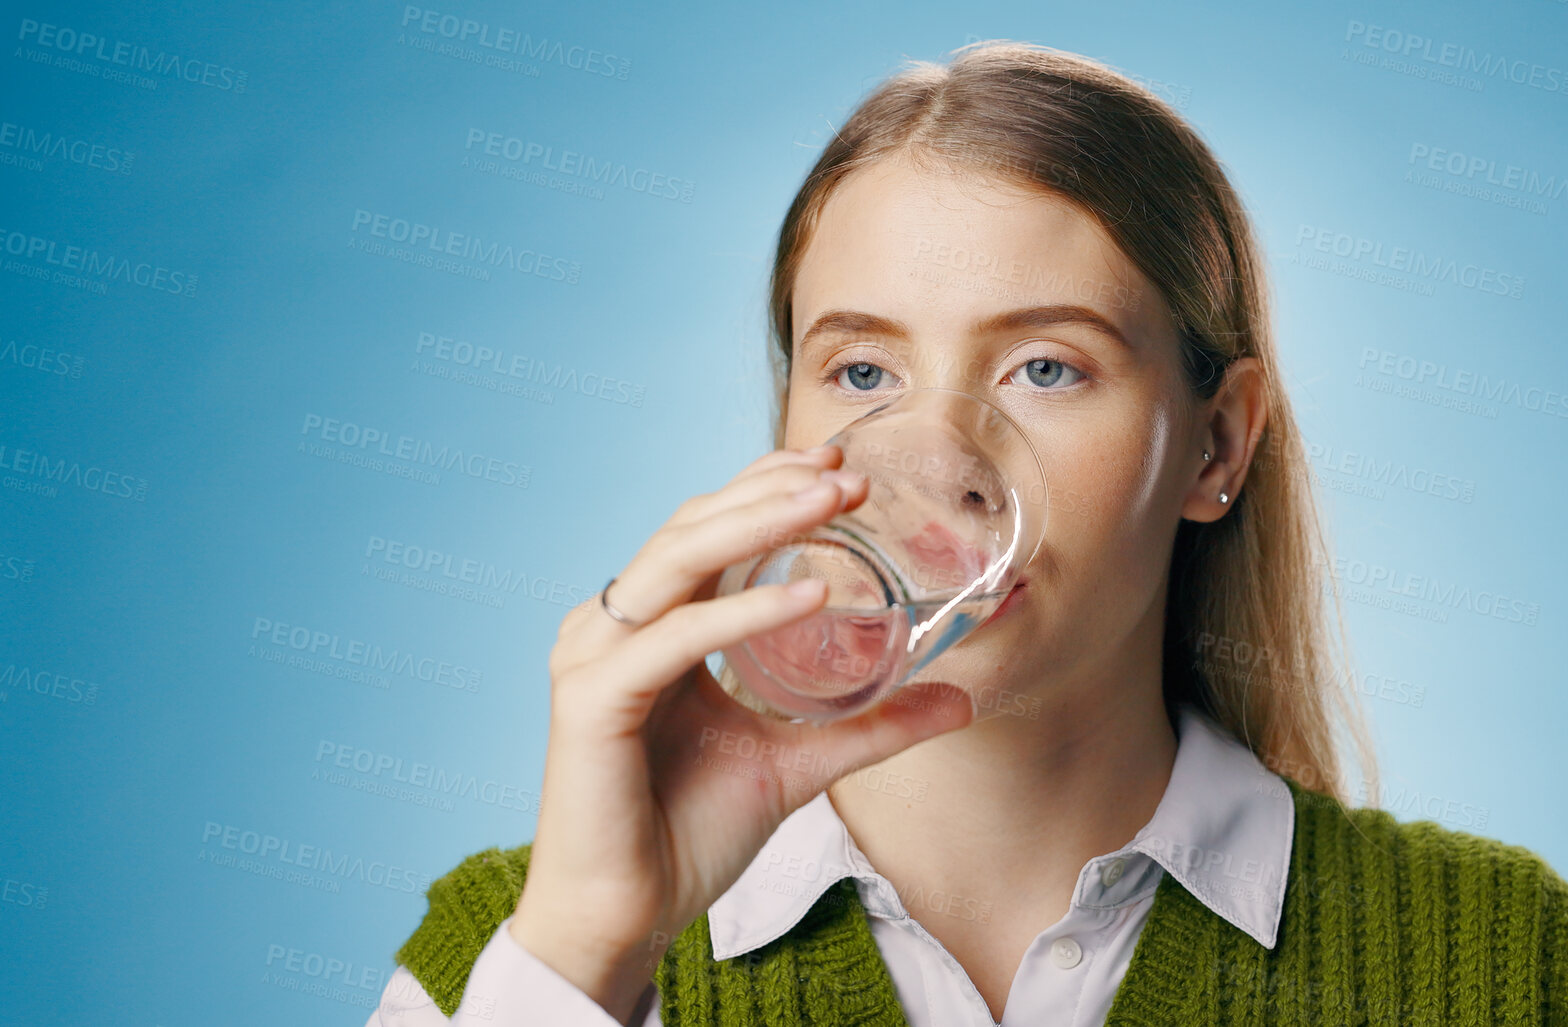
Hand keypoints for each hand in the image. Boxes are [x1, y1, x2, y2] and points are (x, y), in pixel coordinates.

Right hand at [505, 444, 976, 1019]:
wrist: (625, 918)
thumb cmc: (687, 835)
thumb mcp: (798, 763)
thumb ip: (870, 725)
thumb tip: (958, 700)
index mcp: (651, 627)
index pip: (706, 529)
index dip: (765, 485)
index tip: (837, 463)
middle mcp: (613, 627)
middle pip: (692, 526)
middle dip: (772, 490)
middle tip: (850, 474)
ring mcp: (594, 656)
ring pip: (678, 559)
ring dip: (759, 524)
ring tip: (833, 502)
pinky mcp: (592, 699)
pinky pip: (675, 638)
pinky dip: (742, 612)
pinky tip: (807, 596)